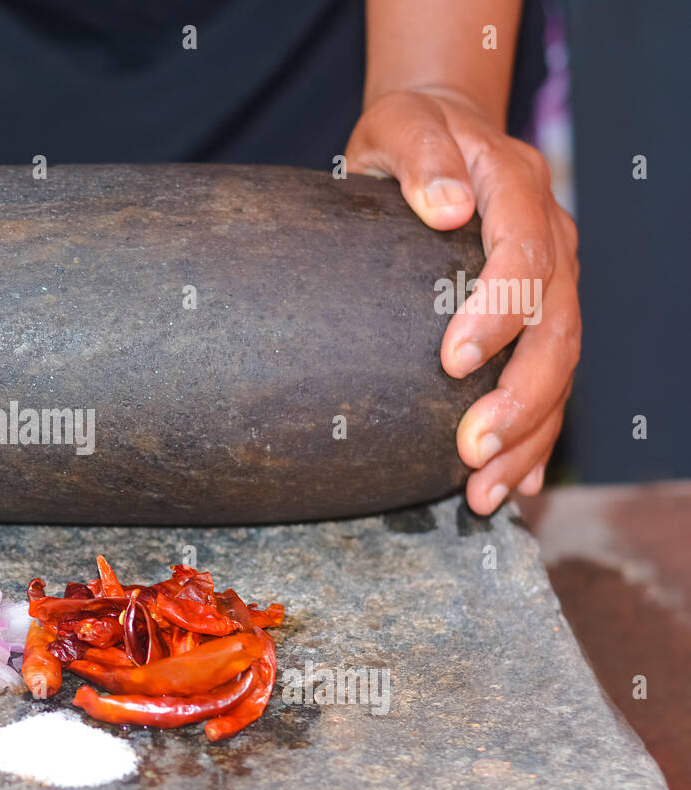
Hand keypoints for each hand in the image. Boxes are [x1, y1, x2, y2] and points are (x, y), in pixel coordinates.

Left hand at [346, 87, 579, 514]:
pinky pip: (549, 382)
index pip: (525, 257)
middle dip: (520, 397)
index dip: (498, 313)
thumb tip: (446, 207)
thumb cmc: (412, 132)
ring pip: (560, 367)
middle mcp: (551, 240)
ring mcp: (554, 282)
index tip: (453, 362)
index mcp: (519, 191)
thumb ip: (422, 157)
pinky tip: (510, 484)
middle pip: (557, 328)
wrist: (446, 132)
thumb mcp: (403, 124)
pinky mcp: (540, 315)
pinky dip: (534, 437)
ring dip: (528, 435)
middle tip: (470, 450)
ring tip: (483, 492)